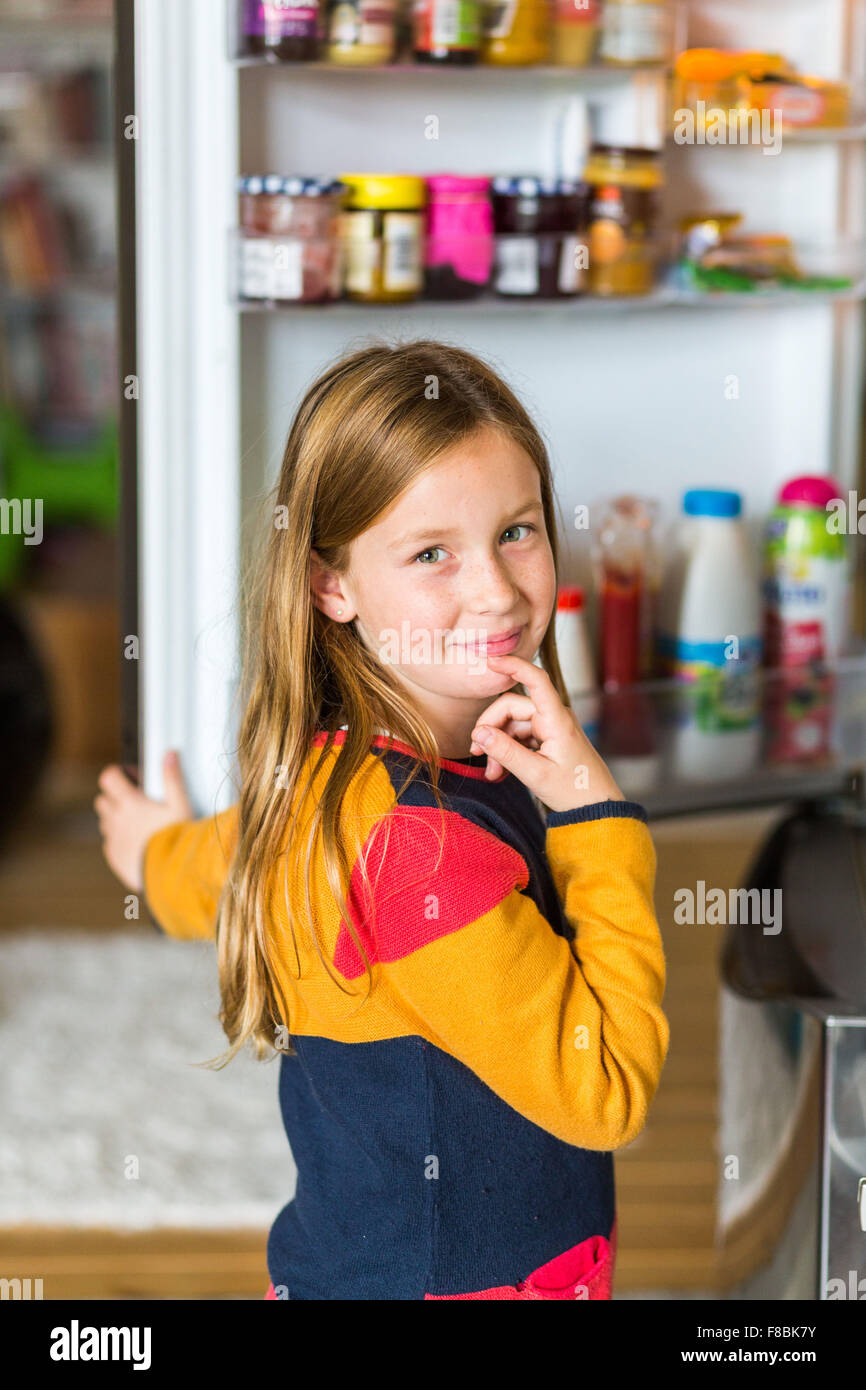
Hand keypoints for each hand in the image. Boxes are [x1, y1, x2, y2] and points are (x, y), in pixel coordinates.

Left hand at [95, 750, 192, 892]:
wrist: (169, 875)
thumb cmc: (176, 838)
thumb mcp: (180, 804)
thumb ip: (172, 778)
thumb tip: (169, 754)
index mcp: (130, 803)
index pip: (108, 777)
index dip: (118, 773)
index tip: (133, 778)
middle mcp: (115, 819)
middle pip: (102, 799)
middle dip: (115, 797)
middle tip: (136, 802)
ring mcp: (113, 839)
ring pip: (105, 822)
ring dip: (116, 819)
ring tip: (139, 824)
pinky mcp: (114, 857)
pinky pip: (110, 843)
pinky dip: (119, 840)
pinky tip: (138, 844)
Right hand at [469, 654, 625, 812]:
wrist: (595, 807)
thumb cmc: (574, 791)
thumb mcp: (536, 775)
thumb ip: (506, 753)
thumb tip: (479, 734)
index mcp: (557, 720)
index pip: (536, 680)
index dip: (513, 666)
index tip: (490, 661)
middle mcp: (553, 718)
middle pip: (512, 707)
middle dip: (491, 729)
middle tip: (478, 753)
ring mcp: (549, 728)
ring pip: (511, 725)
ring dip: (497, 746)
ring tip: (492, 773)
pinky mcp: (546, 739)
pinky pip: (518, 737)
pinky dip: (506, 752)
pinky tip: (500, 772)